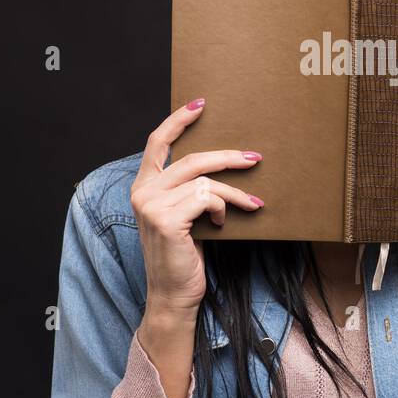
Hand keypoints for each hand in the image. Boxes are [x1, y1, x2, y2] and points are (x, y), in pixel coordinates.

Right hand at [130, 97, 265, 316]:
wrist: (173, 294)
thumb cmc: (182, 256)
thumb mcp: (182, 216)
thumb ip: (188, 191)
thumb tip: (222, 165)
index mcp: (143, 187)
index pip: (157, 142)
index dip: (179, 120)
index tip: (201, 104)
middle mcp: (143, 192)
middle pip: (192, 158)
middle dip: (228, 156)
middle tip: (255, 157)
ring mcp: (152, 206)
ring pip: (206, 181)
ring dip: (234, 193)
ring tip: (250, 204)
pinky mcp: (168, 220)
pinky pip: (208, 198)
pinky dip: (224, 209)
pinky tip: (223, 225)